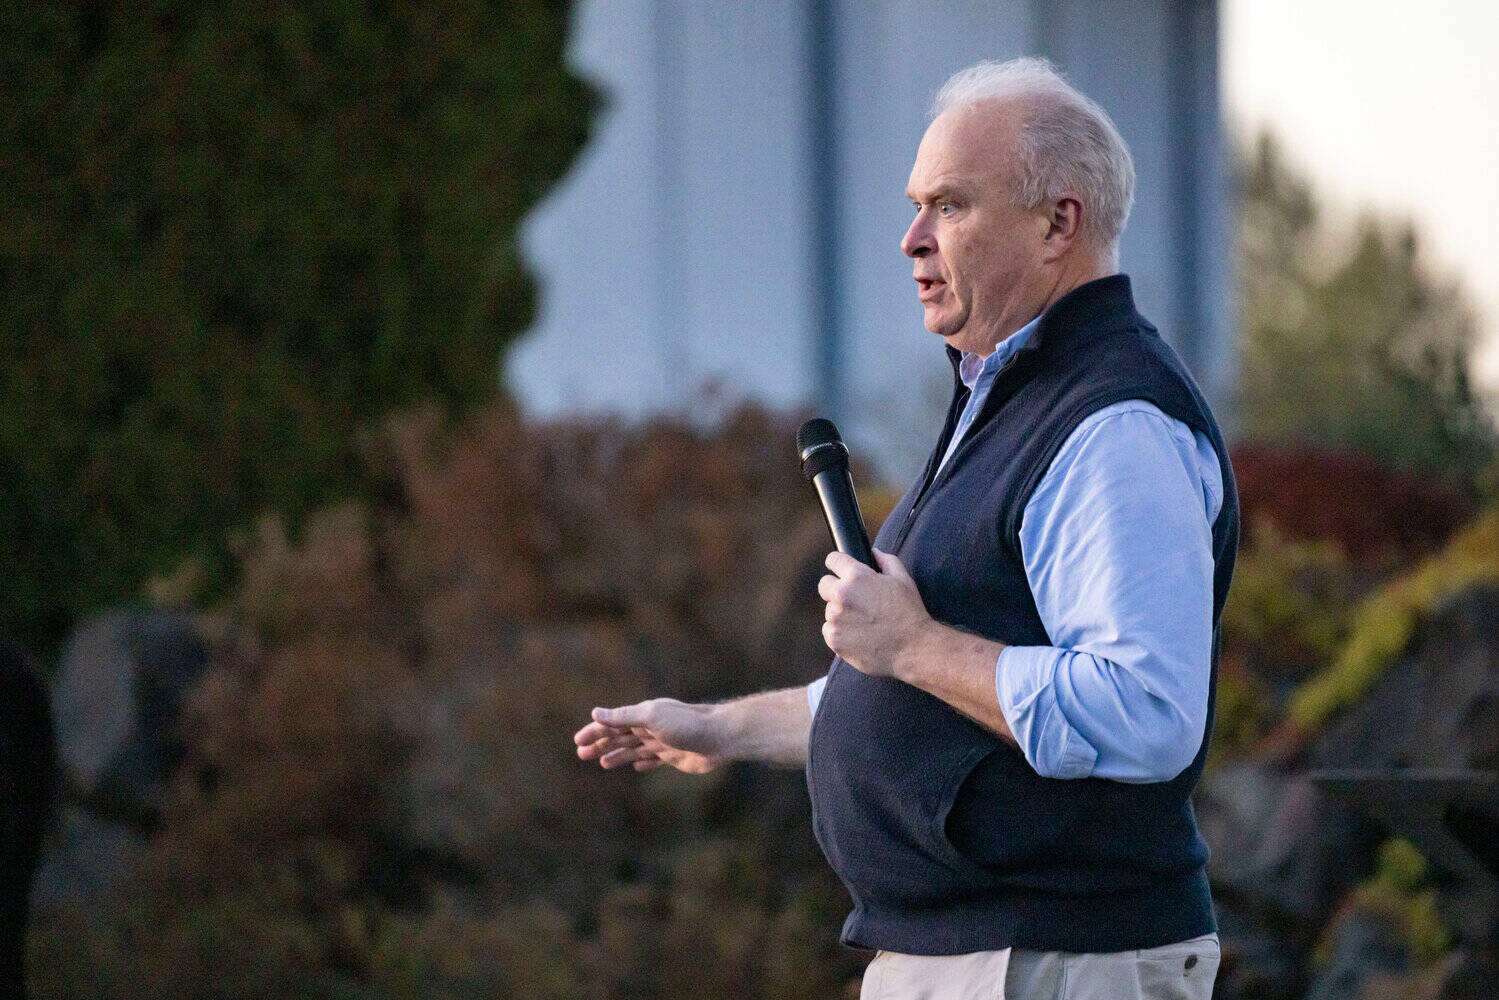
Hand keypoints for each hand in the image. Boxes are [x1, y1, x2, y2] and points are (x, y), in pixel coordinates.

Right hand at [573, 698, 726, 773]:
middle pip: (620, 738)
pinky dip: (643, 763)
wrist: (719, 736)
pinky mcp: (675, 757)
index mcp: (643, 716)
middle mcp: (651, 728)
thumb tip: (595, 712)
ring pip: (634, 750)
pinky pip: (653, 760)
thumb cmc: (687, 724)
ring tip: (603, 764)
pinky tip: (637, 768)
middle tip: (581, 754)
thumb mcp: (651, 717)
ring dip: (617, 756)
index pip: (612, 724)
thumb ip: (624, 717)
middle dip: (601, 745)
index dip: (594, 732)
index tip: (578, 741)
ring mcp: (662, 742)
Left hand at [818, 549, 932, 678]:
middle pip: (824, 585)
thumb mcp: (903, 580)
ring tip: (863, 622)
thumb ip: (886, 561)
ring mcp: (836, 619)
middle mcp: (842, 595)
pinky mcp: (834, 640)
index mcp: (857, 576)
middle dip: (835, 589)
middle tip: (854, 600)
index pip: (833, 560)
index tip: (840, 570)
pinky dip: (840, 633)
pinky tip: (859, 636)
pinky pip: (829, 631)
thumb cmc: (909, 613)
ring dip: (840, 614)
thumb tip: (873, 553)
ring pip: (829, 610)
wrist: (913, 649)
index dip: (838, 564)